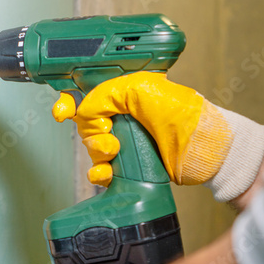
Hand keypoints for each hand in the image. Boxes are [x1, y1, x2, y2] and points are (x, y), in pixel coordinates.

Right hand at [53, 72, 263, 199]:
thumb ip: (103, 94)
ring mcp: (125, 141)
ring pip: (92, 148)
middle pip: (85, 124)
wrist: (201, 148)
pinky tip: (108, 173)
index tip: (62, 112)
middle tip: (107, 133)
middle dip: (91, 131)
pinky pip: (102, 171)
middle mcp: (122, 116)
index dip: (69, 103)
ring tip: (115, 152)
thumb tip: (82, 111)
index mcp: (122, 94)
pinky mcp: (129, 164)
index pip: (85, 94)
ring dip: (98, 152)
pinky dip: (100, 174)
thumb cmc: (180, 113)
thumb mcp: (138, 89)